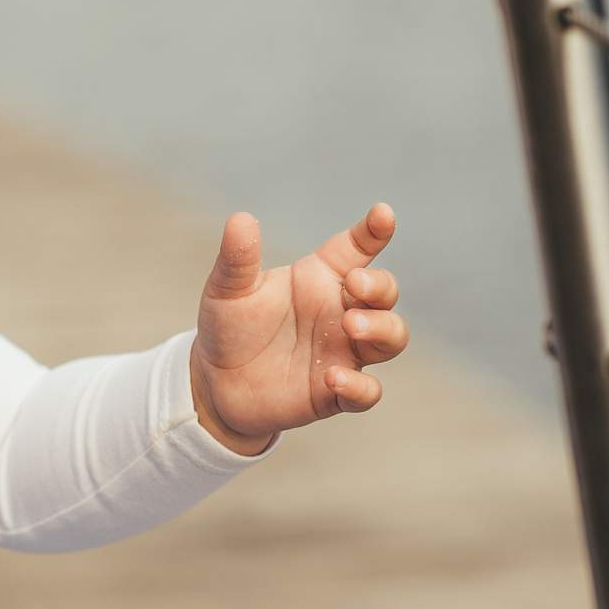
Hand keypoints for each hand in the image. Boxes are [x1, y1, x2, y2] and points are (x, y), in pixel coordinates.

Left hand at [188, 204, 407, 454]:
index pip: (356, 248)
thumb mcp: (227, 290)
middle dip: (380, 286)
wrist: (216, 384)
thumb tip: (240, 219)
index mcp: (319, 278)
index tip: (383, 214)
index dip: (374, 230)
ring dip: (381, 329)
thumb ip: (238, 258)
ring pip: (391, 338)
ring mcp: (343, 353)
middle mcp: (340, 312)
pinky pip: (367, 392)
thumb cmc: (229, 327)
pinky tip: (333, 378)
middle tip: (355, 285)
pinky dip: (359, 387)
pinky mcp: (336, 393)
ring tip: (351, 326)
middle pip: (385, 293)